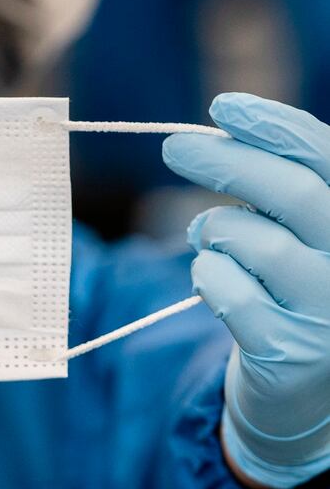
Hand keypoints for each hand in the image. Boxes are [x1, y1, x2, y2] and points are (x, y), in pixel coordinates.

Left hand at [162, 92, 329, 488]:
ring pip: (258, 242)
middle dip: (226, 161)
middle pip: (295, 194)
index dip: (274, 127)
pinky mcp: (295, 355)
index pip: (326, 158)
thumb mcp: (294, 224)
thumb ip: (276, 178)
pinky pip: (232, 294)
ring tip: (205, 235)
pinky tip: (210, 277)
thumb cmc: (291, 279)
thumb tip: (224, 122)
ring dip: (214, 228)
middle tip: (174, 148)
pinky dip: (207, 275)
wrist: (301, 383)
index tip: (222, 106)